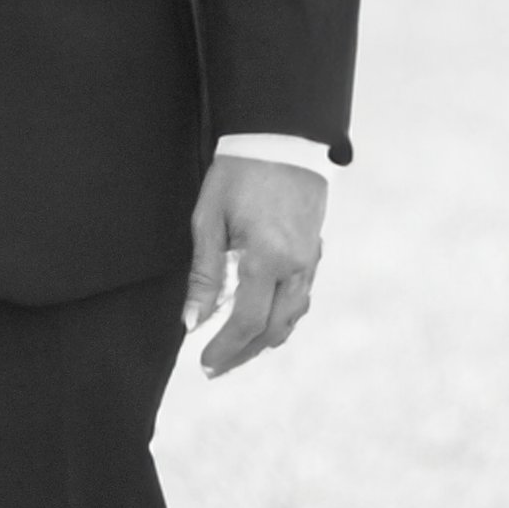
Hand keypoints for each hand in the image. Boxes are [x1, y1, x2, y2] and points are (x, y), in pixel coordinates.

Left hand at [183, 153, 327, 375]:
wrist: (281, 140)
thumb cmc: (238, 174)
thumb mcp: (209, 219)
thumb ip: (204, 274)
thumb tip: (192, 321)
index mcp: (268, 257)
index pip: (247, 321)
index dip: (225, 348)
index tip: (204, 364)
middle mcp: (297, 266)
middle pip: (273, 328)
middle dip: (243, 353)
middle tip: (214, 367)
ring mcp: (312, 261)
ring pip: (292, 317)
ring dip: (263, 340)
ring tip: (233, 351)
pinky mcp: (316, 253)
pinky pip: (300, 299)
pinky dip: (280, 317)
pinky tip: (259, 320)